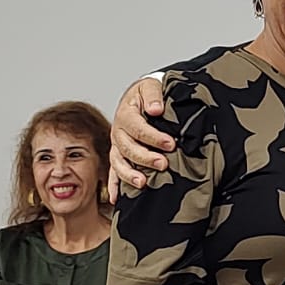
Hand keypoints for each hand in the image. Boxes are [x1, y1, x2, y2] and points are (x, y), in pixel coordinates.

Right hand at [108, 77, 174, 199]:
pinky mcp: (118, 154)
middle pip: (128, 148)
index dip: (154, 137)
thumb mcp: (150, 86)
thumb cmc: (147, 93)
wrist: (139, 96)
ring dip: (129, 174)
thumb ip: (154, 95)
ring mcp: (116, 145)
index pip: (138, 128)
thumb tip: (156, 108)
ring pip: (118, 162)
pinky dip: (114, 185)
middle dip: (146, 157)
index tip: (171, 144)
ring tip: (143, 183)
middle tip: (163, 164)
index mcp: (126, 114)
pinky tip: (116, 198)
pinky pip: (113, 171)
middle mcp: (118, 131)